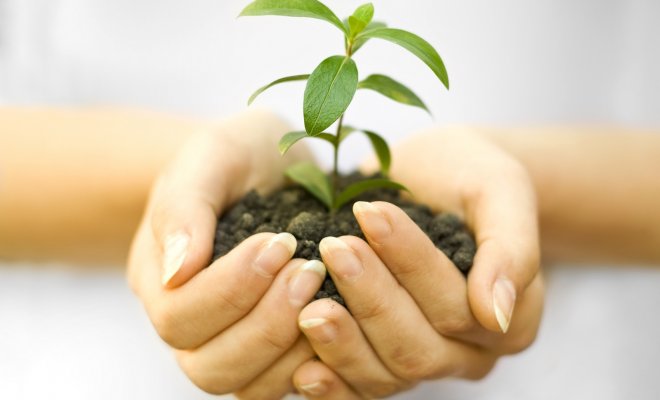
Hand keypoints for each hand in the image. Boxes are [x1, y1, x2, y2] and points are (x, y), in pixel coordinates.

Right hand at [127, 110, 322, 397]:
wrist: (269, 165)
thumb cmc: (237, 156)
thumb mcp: (211, 156)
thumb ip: (185, 208)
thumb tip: (178, 272)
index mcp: (161, 278)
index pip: (180, 315)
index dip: (232, 288)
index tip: (281, 242)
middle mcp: (190, 323)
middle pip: (209, 365)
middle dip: (265, 322)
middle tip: (309, 271)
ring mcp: (229, 341)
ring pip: (247, 386)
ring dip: (290, 347)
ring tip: (323, 291)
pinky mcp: (271, 349)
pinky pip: (284, 383)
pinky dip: (314, 363)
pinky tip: (338, 317)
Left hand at [291, 128, 543, 397]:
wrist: (435, 179)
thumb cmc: (469, 176)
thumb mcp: (500, 190)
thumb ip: (510, 249)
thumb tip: (495, 313)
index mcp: (509, 318)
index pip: (456, 305)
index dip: (410, 264)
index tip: (370, 215)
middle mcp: (470, 352)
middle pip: (418, 347)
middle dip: (371, 300)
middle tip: (333, 250)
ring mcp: (426, 362)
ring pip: (386, 375)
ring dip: (343, 342)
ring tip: (308, 304)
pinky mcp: (385, 362)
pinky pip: (361, 388)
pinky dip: (332, 384)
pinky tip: (302, 369)